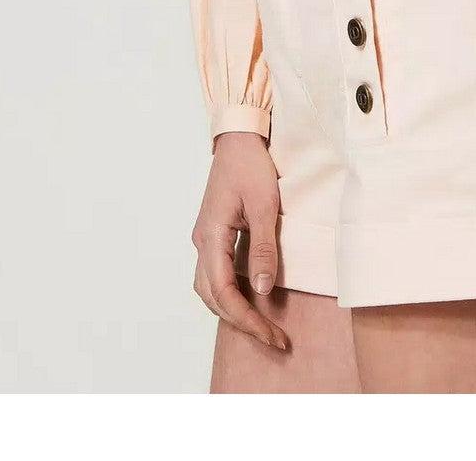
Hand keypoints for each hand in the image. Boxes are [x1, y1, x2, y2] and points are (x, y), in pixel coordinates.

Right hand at [191, 130, 287, 351]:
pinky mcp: (214, 233)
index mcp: (211, 236)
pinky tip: (250, 297)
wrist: (238, 137)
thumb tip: (262, 290)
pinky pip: (215, 274)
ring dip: (232, 310)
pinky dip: (229, 293)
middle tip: (273, 338)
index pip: (223, 292)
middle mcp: (202, 242)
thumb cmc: (251, 165)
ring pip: (209, 288)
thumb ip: (263, 247)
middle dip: (241, 321)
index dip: (247, 319)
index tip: (272, 335)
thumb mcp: (265, 205)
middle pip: (213, 297)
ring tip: (262, 325)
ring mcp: (205, 238)